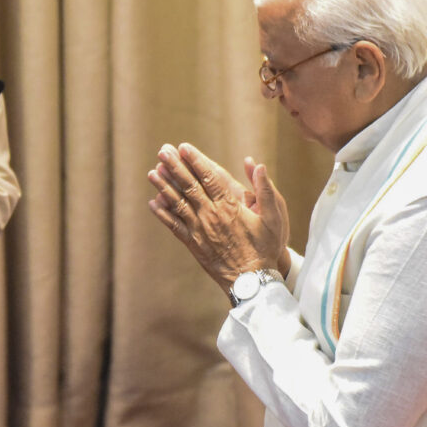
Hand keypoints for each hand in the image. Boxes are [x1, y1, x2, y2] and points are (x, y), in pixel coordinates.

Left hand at [147, 143, 289, 291]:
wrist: (250, 280)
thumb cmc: (265, 247)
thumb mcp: (274, 217)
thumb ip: (266, 190)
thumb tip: (259, 165)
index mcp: (230, 206)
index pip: (209, 177)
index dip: (196, 161)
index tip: (184, 147)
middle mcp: (211, 215)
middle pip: (189, 186)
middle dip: (175, 167)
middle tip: (162, 151)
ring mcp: (199, 229)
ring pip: (178, 203)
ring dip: (163, 186)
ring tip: (152, 172)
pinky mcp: (192, 243)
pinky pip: (174, 226)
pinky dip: (163, 214)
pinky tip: (153, 202)